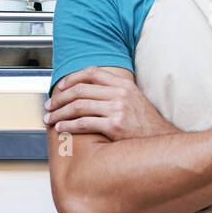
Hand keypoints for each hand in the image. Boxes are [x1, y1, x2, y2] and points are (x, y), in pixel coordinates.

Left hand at [45, 66, 179, 140]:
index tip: (60, 87)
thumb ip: (116, 92)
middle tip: (49, 106)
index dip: (72, 78)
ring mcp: (118, 109)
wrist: (161, 140)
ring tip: (51, 118)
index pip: (92, 73)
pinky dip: (68, 125)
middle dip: (59, 98)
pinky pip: (83, 123)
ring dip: (59, 112)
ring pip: (78, 106)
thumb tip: (90, 91)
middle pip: (80, 90)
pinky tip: (61, 128)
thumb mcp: (135, 99)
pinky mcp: (114, 126)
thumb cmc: (147, 123)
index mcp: (124, 85)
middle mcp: (120, 94)